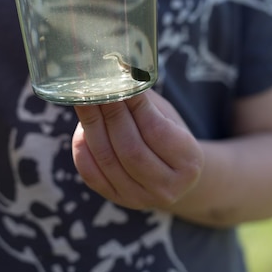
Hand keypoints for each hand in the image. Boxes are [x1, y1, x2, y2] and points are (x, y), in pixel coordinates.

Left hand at [72, 90, 203, 210]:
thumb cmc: (170, 136)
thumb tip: (119, 71)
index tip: (119, 81)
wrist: (172, 176)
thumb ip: (146, 100)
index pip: (157, 130)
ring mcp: (140, 198)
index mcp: (189, 162)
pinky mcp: (117, 199)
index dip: (135, 105)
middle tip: (96, 89)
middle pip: (130, 148)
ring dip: (92, 127)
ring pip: (109, 160)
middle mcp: (167, 187)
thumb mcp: (169, 117)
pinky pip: (92, 174)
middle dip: (110, 115)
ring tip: (85, 101)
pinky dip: (82, 149)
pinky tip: (82, 128)